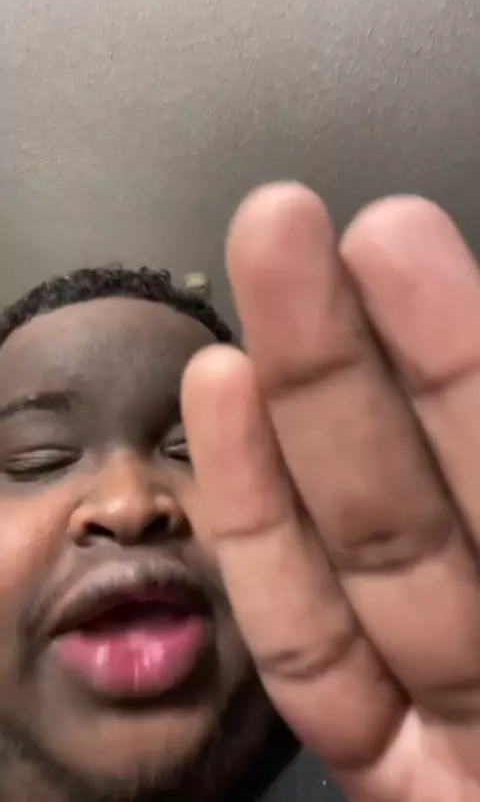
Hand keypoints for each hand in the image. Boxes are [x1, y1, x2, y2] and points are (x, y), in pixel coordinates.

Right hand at [182, 183, 479, 801]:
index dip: (451, 345)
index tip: (390, 240)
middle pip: (423, 473)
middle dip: (350, 350)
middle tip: (289, 224)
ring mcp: (450, 697)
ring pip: (359, 539)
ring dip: (293, 408)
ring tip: (248, 283)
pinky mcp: (384, 763)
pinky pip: (317, 651)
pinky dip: (262, 535)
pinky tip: (223, 417)